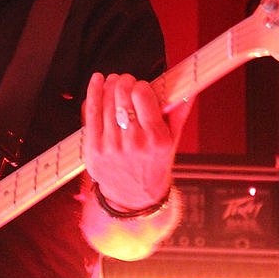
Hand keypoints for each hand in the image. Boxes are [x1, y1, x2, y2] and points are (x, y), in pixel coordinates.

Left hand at [83, 72, 190, 211]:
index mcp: (157, 139)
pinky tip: (97, 81)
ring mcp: (111, 147)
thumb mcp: (172, 142)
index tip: (142, 87)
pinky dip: (93, 94)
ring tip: (114, 81)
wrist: (134, 197)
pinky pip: (91, 114)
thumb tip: (188, 89)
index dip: (141, 86)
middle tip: (127, 80)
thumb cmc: (154, 166)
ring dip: (110, 85)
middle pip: (123, 96)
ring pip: (106, 102)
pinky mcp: (94, 150)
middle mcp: (134, 143)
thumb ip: (178, 113)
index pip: (143, 96)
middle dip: (125, 82)